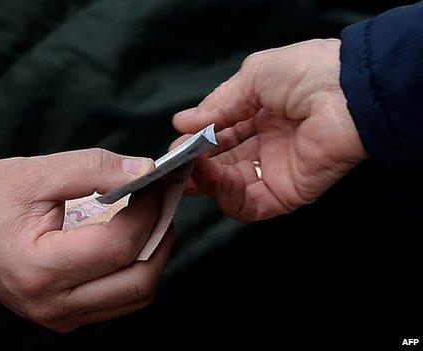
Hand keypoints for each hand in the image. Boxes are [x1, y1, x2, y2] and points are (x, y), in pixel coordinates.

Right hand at [0, 148, 172, 331]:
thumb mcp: (35, 174)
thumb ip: (92, 168)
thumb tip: (145, 171)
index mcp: (40, 267)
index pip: (118, 247)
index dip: (147, 212)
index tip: (153, 184)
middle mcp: (53, 303)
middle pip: (137, 280)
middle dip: (159, 235)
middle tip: (161, 202)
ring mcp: (60, 316)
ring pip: (135, 296)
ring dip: (153, 256)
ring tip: (150, 219)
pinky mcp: (66, 316)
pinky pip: (118, 301)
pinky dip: (134, 270)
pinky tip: (129, 240)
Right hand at [172, 39, 366, 221]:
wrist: (348, 92)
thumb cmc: (307, 74)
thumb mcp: (254, 76)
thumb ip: (218, 104)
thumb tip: (182, 123)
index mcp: (262, 116)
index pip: (222, 136)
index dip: (197, 143)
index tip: (176, 146)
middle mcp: (267, 145)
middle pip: (222, 165)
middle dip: (196, 167)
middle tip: (174, 165)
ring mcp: (276, 171)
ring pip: (230, 188)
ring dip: (206, 181)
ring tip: (192, 168)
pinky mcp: (287, 194)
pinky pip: (249, 205)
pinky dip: (226, 196)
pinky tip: (213, 178)